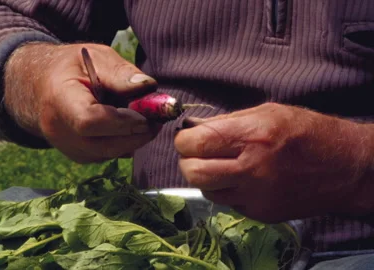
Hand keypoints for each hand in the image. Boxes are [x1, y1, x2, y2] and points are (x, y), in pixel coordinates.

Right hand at [4, 43, 158, 162]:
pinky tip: (129, 126)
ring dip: (133, 140)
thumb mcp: (95, 57)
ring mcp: (67, 147)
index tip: (146, 115)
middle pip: (104, 145)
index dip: (122, 122)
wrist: (41, 86)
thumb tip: (148, 87)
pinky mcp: (77, 155)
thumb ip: (120, 73)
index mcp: (59, 100)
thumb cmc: (71, 68)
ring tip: (146, 119)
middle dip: (136, 135)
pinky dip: (123, 143)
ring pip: (109, 153)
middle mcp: (59, 130)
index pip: (90, 121)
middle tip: (158, 119)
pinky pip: (107, 155)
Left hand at [174, 102, 371, 222]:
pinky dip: (228, 191)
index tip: (188, 138)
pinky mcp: (261, 213)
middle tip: (196, 154)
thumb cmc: (307, 131)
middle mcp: (252, 169)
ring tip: (222, 166)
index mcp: (252, 136)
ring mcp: (256, 196)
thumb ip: (227, 122)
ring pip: (207, 191)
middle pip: (193, 173)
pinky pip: (228, 203)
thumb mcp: (267, 112)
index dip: (184, 141)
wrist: (345, 167)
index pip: (196, 144)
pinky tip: (243, 179)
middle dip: (187, 161)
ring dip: (206, 178)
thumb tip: (193, 128)